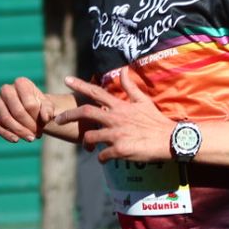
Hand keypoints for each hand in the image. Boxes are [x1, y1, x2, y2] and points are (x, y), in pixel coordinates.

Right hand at [0, 76, 57, 141]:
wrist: (29, 109)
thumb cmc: (40, 106)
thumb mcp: (48, 106)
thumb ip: (48, 110)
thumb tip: (45, 117)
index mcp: (21, 83)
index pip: (30, 104)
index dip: (37, 118)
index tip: (44, 125)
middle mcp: (6, 89)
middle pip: (17, 112)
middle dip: (28, 126)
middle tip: (36, 136)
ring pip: (5, 119)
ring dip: (18, 131)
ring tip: (30, 139)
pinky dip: (6, 134)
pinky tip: (16, 140)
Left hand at [57, 70, 173, 162]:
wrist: (170, 140)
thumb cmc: (156, 121)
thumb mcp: (143, 101)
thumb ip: (130, 86)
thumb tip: (123, 69)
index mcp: (120, 106)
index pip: (97, 92)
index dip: (80, 84)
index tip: (66, 79)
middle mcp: (116, 118)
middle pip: (85, 112)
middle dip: (68, 116)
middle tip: (57, 119)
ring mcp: (117, 134)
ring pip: (90, 137)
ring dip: (86, 143)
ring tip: (88, 147)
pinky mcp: (120, 150)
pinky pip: (102, 155)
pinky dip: (101, 158)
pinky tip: (105, 159)